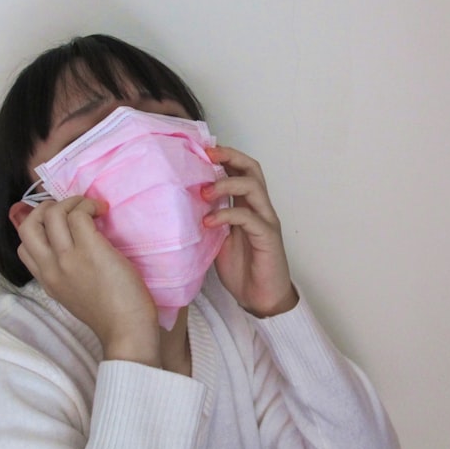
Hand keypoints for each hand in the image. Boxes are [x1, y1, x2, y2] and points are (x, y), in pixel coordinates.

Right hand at [16, 196, 159, 364]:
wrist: (126, 330)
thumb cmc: (110, 315)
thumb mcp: (75, 296)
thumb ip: (67, 275)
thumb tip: (72, 248)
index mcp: (47, 281)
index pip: (24, 246)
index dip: (38, 227)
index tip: (60, 223)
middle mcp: (51, 268)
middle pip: (28, 225)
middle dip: (45, 208)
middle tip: (70, 209)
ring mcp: (68, 259)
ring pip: (53, 213)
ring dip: (72, 202)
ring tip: (91, 207)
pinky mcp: (90, 250)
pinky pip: (78, 215)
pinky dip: (89, 206)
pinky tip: (102, 212)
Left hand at [201, 146, 297, 317]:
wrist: (261, 299)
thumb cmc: (241, 268)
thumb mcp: (217, 238)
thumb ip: (208, 218)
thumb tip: (181, 202)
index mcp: (248, 205)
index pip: (241, 169)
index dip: (224, 155)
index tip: (201, 149)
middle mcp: (260, 208)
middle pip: (251, 168)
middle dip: (229, 156)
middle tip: (206, 155)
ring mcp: (266, 221)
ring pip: (253, 187)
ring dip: (226, 184)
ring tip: (203, 193)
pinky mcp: (267, 238)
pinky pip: (248, 218)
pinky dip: (226, 215)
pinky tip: (209, 222)